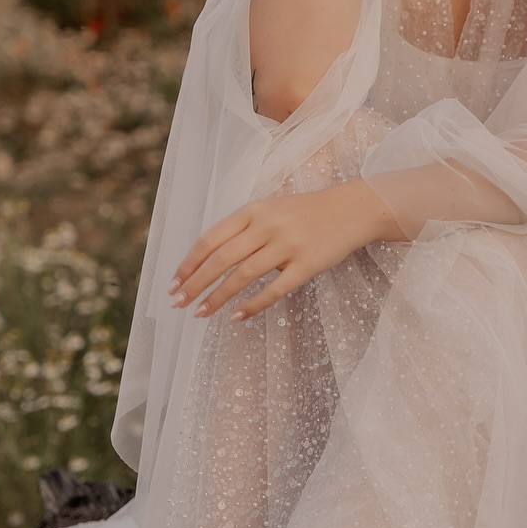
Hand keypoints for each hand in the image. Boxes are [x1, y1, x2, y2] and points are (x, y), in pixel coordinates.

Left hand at [169, 180, 404, 321]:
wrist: (353, 209)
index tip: (173, 283)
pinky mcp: (307, 264)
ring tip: (200, 313)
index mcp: (253, 210)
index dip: (189, 263)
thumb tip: (207, 263)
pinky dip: (252, 305)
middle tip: (178, 303)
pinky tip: (237, 317)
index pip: (211, 239)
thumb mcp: (271, 210)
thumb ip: (243, 230)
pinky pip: (274, 290)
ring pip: (243, 276)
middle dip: (195, 283)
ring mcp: (288, 245)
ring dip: (217, 297)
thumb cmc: (306, 213)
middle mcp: (267, 225)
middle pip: (221, 259)